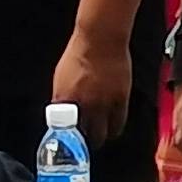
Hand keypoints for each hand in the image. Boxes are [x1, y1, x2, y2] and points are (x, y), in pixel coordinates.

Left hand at [49, 20, 129, 144]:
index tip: (68, 141)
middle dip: (84, 142)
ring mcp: (102, 104)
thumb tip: (62, 111)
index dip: (66, 138)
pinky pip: (118, 124)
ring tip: (100, 135)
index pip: (62, 130)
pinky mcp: (120, 100)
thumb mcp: (61, 77)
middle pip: (84, 136)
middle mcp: (83, 105)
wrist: (100, 39)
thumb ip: (62, 97)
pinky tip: (113, 128)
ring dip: (100, 137)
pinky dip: (115, 129)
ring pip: (102, 134)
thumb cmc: (79, 53)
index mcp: (64, 99)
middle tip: (85, 141)